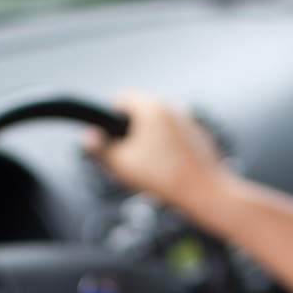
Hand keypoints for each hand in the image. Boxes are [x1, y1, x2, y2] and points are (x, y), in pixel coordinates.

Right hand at [85, 89, 226, 208]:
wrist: (205, 193)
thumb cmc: (164, 178)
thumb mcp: (122, 165)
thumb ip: (100, 149)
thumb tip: (87, 138)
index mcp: (152, 107)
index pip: (122, 98)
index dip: (110, 119)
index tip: (110, 140)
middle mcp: (173, 107)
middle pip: (140, 112)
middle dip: (130, 132)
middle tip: (127, 158)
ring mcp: (189, 120)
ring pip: (159, 125)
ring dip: (149, 140)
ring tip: (148, 167)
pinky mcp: (200, 136)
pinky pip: (175, 136)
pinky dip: (168, 148)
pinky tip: (167, 170)